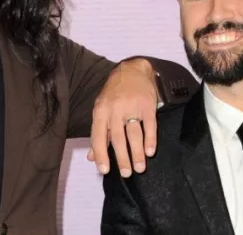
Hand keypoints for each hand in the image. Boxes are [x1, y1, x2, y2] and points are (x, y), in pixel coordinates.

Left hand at [88, 58, 157, 177]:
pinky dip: (150, 139)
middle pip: (117, 138)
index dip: (100, 154)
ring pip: (134, 134)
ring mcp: (132, 107)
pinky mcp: (147, 104)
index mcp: (100, 111)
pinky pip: (149, 125)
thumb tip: (92, 158)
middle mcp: (114, 110)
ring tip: (140, 168)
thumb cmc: (114, 93)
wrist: (132, 69)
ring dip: (137, 153)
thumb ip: (99, 134)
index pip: (98, 136)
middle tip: (126, 174)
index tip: (104, 171)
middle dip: (122, 158)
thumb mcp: (101, 109)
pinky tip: (150, 151)